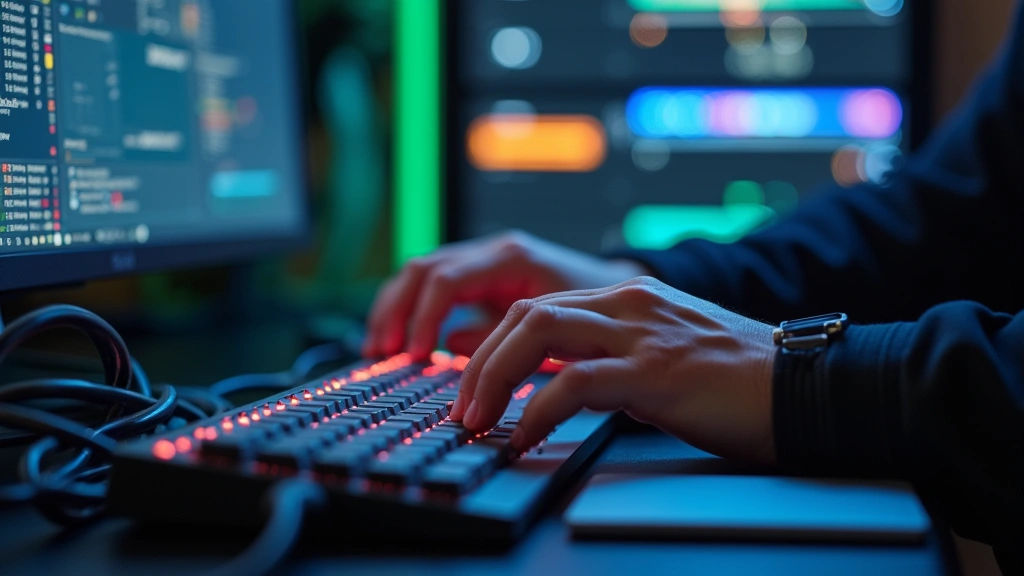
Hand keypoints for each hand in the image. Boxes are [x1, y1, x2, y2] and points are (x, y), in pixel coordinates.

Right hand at [363, 231, 648, 359]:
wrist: (621, 288)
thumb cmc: (597, 309)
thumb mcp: (558, 330)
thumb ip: (509, 340)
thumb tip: (454, 350)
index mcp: (512, 258)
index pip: (447, 279)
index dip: (424, 318)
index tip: (416, 355)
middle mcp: (494, 251)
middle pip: (423, 269)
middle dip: (396, 310)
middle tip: (382, 352)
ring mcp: (485, 259)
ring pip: (421, 272)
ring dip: (394, 308)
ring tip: (380, 348)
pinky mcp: (481, 275)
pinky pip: (433, 284)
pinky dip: (411, 309)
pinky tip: (402, 340)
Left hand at [452, 277, 777, 465]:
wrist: (810, 386)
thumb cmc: (741, 382)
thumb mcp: (664, 355)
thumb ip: (614, 358)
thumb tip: (560, 384)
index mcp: (629, 297)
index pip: (538, 307)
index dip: (493, 346)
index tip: (473, 387)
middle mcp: (629, 303)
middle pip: (525, 313)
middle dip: (479, 362)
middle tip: (463, 409)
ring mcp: (642, 333)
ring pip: (537, 331)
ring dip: (492, 378)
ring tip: (478, 422)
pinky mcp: (657, 372)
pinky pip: (575, 383)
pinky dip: (538, 410)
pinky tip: (526, 438)